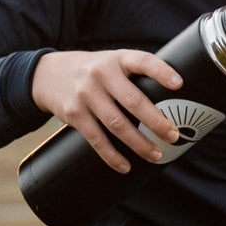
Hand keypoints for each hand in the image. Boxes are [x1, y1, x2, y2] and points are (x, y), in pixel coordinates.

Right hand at [31, 49, 182, 172]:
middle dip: (156, 121)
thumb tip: (172, 96)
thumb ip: (134, 73)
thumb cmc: (92, 70)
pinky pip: (96, 139)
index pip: (143, 61)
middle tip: (173, 135)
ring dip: (139, 143)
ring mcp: (86, 94)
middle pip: (133, 100)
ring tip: (156, 154)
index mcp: (117, 59)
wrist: (46, 75)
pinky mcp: (74, 114)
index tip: (179, 84)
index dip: (162, 72)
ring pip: (117, 124)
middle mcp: (102, 74)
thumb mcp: (111, 61)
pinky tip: (125, 166)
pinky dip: (112, 156)